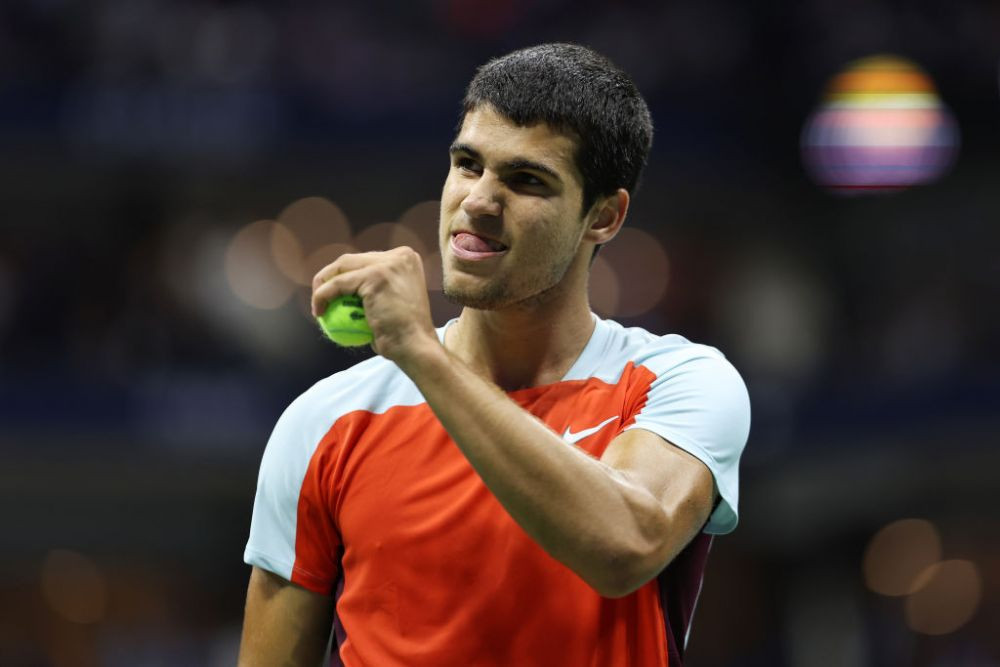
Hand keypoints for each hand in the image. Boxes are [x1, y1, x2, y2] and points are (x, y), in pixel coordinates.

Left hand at [311, 247, 438, 363]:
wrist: (415, 346)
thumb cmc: (403, 334)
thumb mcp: (393, 302)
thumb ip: (376, 288)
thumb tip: (349, 287)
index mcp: (406, 258)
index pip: (365, 260)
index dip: (345, 275)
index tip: (334, 294)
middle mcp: (400, 256)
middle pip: (351, 260)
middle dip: (330, 277)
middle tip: (321, 298)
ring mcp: (389, 263)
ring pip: (342, 267)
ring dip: (322, 285)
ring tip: (318, 306)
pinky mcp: (375, 276)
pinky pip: (338, 285)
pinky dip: (322, 297)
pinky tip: (319, 311)